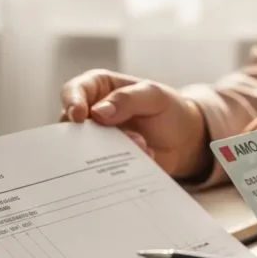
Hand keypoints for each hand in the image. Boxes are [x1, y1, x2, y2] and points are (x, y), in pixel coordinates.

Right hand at [61, 70, 210, 178]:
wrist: (186, 141)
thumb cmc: (169, 109)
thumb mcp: (153, 96)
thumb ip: (127, 100)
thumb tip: (98, 112)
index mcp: (99, 88)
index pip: (74, 90)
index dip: (72, 102)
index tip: (78, 116)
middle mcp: (92, 115)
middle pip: (71, 125)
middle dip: (88, 135)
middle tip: (109, 139)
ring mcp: (98, 140)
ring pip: (84, 150)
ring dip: (109, 150)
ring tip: (141, 144)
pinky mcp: (106, 163)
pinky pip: (100, 169)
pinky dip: (120, 165)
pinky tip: (146, 156)